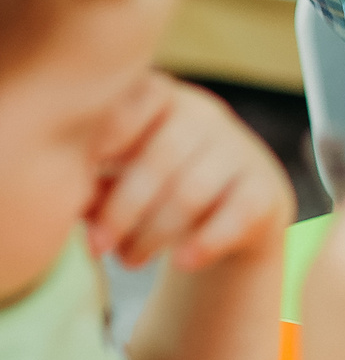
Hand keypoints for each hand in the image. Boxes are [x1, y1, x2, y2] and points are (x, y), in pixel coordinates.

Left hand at [85, 78, 292, 273]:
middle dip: (122, 209)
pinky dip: (206, 242)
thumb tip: (65, 202)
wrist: (236, 208)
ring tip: (129, 261)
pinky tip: (183, 262)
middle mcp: (205, 117)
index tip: (82, 168)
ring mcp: (239, 151)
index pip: (140, 98)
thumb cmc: (160, 186)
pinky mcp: (265, 190)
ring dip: (152, 235)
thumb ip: (92, 183)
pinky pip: (236, 216)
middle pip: (161, 157)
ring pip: (192, 193)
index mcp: (163, 101)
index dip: (109, 130)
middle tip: (96, 246)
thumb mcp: (123, 175)